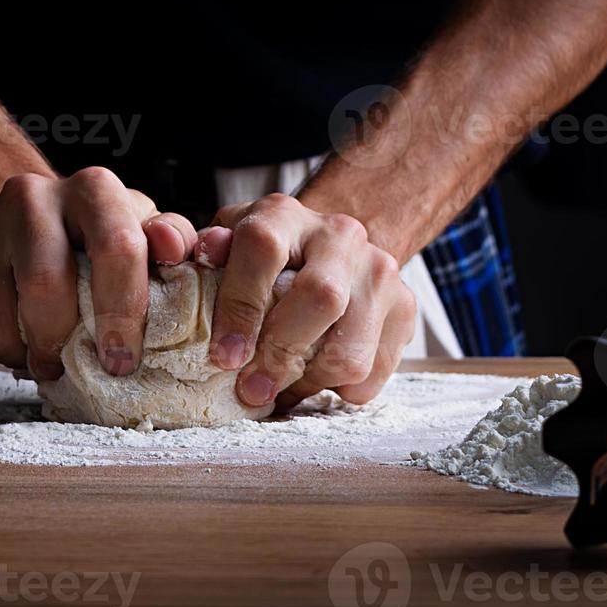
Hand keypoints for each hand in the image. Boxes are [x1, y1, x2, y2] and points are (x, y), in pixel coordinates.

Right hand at [0, 168, 196, 379]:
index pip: (115, 246)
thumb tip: (176, 249)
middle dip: (62, 341)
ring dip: (21, 355)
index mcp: (92, 189)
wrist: (23, 216)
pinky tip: (10, 340)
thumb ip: (170, 241)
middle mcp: (31, 195)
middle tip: (73, 370)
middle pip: (44, 283)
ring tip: (41, 360)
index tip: (123, 361)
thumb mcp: (141, 234)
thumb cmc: (96, 237)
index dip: (123, 311)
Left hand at [200, 194, 415, 409]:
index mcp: (284, 215)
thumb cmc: (265, 257)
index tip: (223, 356)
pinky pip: (373, 373)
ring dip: (310, 381)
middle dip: (280, 355)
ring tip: (284, 387)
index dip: (240, 306)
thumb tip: (200, 256)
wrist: (330, 248)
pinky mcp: (406, 307)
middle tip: (252, 391)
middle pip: (320, 299)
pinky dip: (340, 390)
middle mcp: (339, 235)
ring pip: (350, 349)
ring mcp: (380, 270)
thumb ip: (207, 252)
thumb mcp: (228, 246)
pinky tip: (317, 377)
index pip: (263, 249)